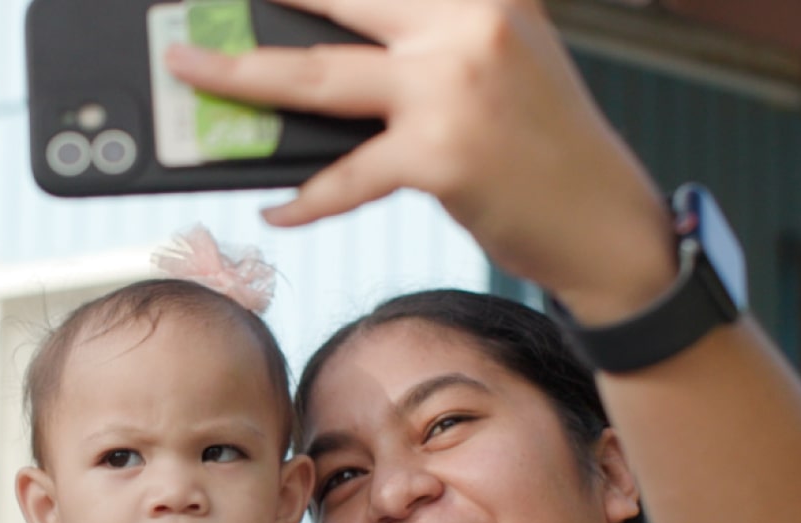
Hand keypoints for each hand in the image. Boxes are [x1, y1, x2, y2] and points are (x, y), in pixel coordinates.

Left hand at [164, 0, 678, 319]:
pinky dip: (306, 196)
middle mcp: (471, 23)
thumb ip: (424, 40)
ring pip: (317, 76)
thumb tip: (314, 51)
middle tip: (194, 6)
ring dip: (240, 74)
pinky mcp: (441, 153)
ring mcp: (454, 86)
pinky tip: (277, 204)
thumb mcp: (499, 61)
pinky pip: (346, 173)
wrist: (608, 222)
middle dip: (259, 1)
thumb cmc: (542, 147)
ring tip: (192, 69)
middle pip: (334, 0)